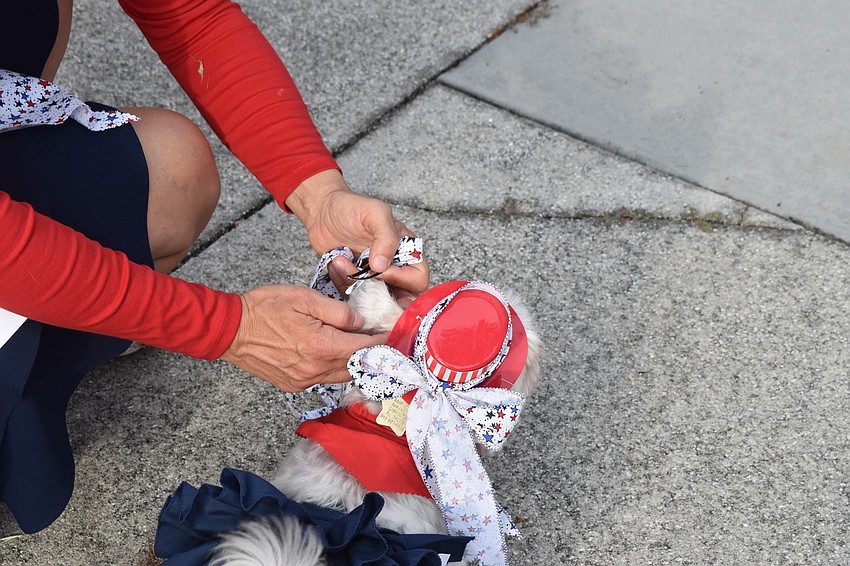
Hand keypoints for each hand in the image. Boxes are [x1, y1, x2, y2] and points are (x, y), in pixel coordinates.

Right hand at [220, 285, 386, 390]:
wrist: (228, 330)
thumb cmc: (264, 308)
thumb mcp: (305, 298)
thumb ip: (338, 311)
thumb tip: (359, 322)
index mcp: (320, 347)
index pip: (364, 349)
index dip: (383, 342)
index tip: (395, 336)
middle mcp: (314, 369)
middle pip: (356, 368)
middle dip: (372, 355)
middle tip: (383, 342)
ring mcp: (302, 380)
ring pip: (340, 376)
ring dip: (354, 363)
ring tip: (361, 347)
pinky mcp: (292, 384)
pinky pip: (322, 379)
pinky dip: (334, 368)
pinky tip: (335, 354)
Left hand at [285, 169, 428, 295]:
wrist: (322, 210)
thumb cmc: (351, 207)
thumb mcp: (375, 213)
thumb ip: (386, 237)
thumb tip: (383, 265)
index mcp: (407, 251)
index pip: (418, 279)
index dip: (401, 279)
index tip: (378, 268)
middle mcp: (394, 267)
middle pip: (400, 297)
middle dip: (378, 290)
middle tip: (359, 275)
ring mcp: (374, 278)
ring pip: (375, 301)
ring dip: (356, 285)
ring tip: (342, 262)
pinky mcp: (356, 283)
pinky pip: (355, 297)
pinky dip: (343, 285)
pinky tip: (336, 265)